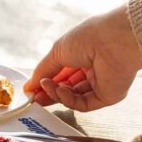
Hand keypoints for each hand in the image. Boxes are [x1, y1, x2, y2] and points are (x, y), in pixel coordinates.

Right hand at [24, 3, 141, 110]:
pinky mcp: (107, 96)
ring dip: (56, 94)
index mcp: (82, 55)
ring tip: (45, 88)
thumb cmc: (88, 37)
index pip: (61, 73)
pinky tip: (58, 90)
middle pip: (66, 88)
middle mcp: (92, 70)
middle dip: (49, 92)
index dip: (46, 81)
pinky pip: (83, 103)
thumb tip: (29, 86)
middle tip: (34, 96)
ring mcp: (100, 84)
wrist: (113, 41)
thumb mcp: (57, 52)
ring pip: (72, 97)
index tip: (31, 88)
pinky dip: (67, 99)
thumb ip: (43, 71)